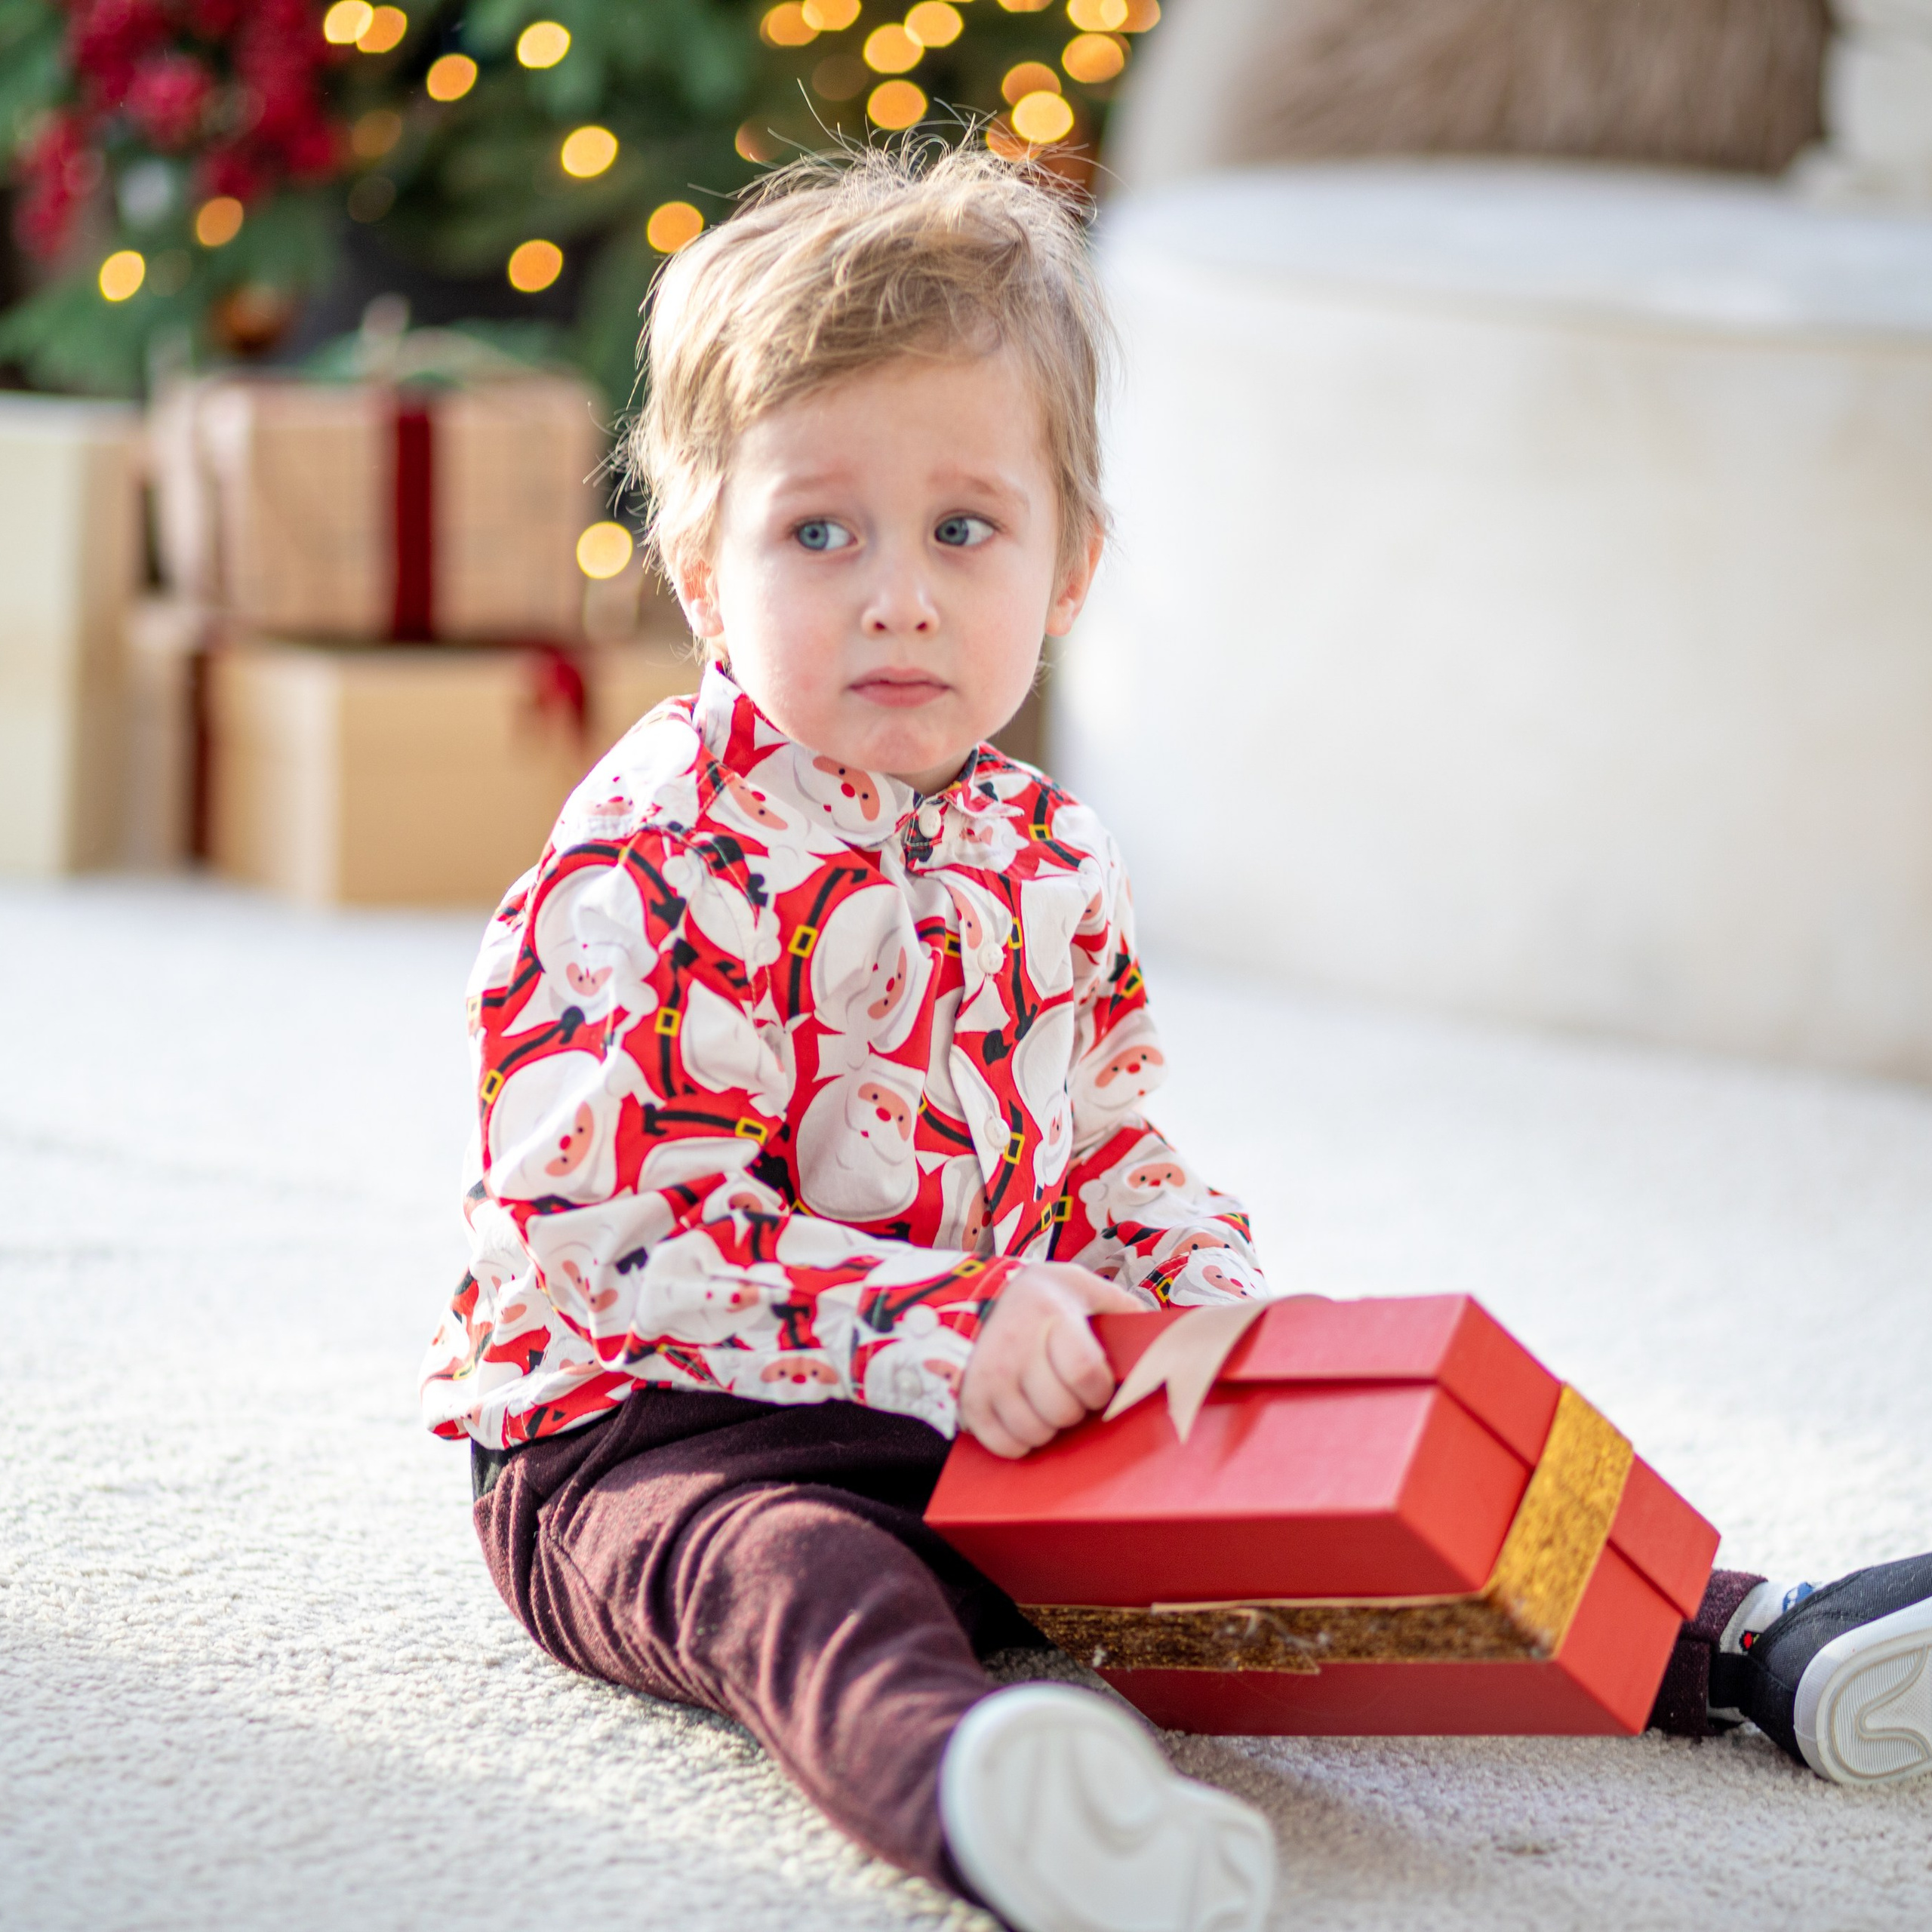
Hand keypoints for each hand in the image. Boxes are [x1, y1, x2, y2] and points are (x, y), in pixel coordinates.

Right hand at [959, 1263, 1143, 1459]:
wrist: (1004, 1296)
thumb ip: (1134, 1316)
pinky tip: (1028, 1416)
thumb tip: (1187, 1344)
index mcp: (1050, 1312)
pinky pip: (1004, 1445)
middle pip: (1060, 1409)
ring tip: (1051, 1402)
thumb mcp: (1098, 1295)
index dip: (1099, 1390)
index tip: (1098, 1384)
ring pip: (1033, 1431)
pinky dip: (1022, 1442)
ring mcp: (987, 1372)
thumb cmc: (1064, 1303)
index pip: (1084, 1373)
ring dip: (1051, 1427)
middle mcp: (1013, 1341)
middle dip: (1077, 1409)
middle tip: (1073, 1392)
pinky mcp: (970, 1398)